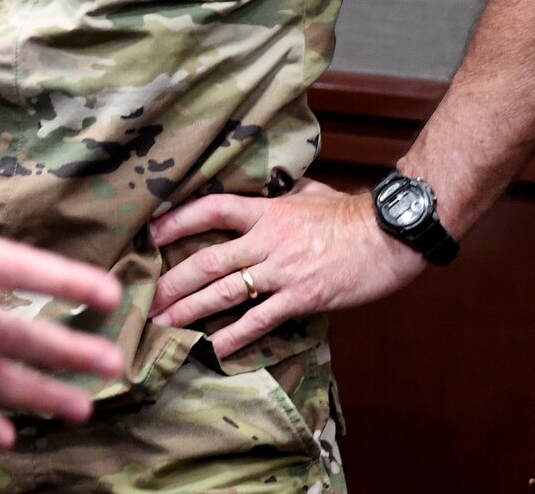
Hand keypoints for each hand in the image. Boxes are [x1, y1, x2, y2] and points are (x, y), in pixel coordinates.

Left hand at [148, 177, 426, 358]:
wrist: (390, 237)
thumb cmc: (351, 214)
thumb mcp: (309, 193)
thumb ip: (281, 193)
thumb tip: (267, 187)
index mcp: (266, 211)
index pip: (211, 209)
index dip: (178, 221)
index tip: (151, 234)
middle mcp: (267, 241)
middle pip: (207, 260)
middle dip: (172, 282)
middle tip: (145, 298)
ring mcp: (283, 271)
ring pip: (226, 292)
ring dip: (190, 310)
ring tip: (163, 325)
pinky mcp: (302, 298)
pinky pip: (261, 320)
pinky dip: (235, 335)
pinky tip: (213, 347)